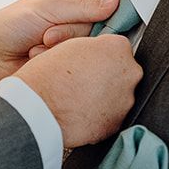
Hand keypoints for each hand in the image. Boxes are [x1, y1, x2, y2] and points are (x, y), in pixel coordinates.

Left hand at [0, 0, 118, 89]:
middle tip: (47, 34)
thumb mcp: (47, 7)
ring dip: (60, 49)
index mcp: (73, 5)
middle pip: (98, 32)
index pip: (106, 9)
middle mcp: (75, 27)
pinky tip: (38, 59)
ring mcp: (70, 49)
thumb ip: (82, 6)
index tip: (100, 22)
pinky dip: (55, 63)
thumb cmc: (9, 25)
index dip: (105, 16)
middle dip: (70, 34)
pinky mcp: (65, 70)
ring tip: (38, 46)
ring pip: (87, 52)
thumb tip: (115, 2)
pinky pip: (76, 69)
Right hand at [14, 34, 139, 147]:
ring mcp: (125, 100)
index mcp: (118, 48)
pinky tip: (79, 112)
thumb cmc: (48, 76)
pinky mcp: (116, 123)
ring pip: (118, 96)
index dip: (100, 56)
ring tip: (77, 98)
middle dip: (106, 77)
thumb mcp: (70, 45)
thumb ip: (92, 49)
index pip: (118, 48)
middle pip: (122, 73)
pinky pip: (110, 117)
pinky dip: (98, 115)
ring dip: (103, 97)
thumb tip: (97, 56)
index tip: (89, 63)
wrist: (38, 108)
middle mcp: (129, 73)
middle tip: (82, 81)